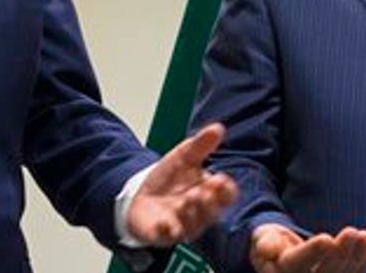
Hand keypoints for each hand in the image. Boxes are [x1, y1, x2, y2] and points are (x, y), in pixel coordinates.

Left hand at [125, 122, 238, 245]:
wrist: (140, 193)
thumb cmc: (168, 178)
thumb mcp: (183, 157)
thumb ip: (200, 145)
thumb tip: (218, 128)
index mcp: (209, 193)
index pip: (225, 195)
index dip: (225, 190)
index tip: (220, 179)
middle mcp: (199, 213)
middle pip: (212, 213)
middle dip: (209, 203)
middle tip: (204, 192)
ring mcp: (182, 225)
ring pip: (193, 226)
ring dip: (191, 214)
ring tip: (187, 201)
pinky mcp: (162, 234)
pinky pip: (168, 237)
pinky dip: (167, 231)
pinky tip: (164, 222)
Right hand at [251, 223, 365, 272]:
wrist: (281, 253)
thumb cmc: (271, 241)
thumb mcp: (262, 237)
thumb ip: (265, 241)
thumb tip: (267, 249)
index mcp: (282, 272)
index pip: (297, 264)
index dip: (313, 253)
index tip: (326, 238)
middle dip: (339, 254)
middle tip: (351, 232)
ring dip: (356, 256)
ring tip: (363, 235)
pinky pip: (353, 272)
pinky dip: (363, 257)